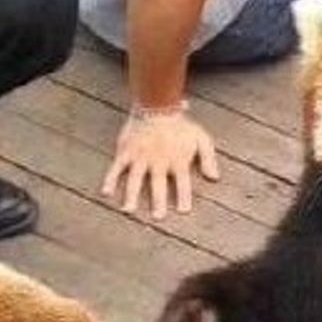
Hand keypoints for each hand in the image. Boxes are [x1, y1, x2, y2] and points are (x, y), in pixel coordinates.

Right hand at [102, 109, 220, 218]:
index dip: (183, 196)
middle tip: (157, 217)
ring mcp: (140, 157)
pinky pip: (116, 167)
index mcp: (178, 160)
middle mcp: (158, 161)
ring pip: (135, 179)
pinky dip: (110, 180)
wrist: (157, 105)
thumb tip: (215, 178)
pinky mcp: (126, 151)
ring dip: (131, 195)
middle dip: (158, 201)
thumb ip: (209, 159)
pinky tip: (106, 193)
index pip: (182, 183)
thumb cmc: (181, 125)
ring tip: (129, 210)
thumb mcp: (201, 139)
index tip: (183, 211)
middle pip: (158, 184)